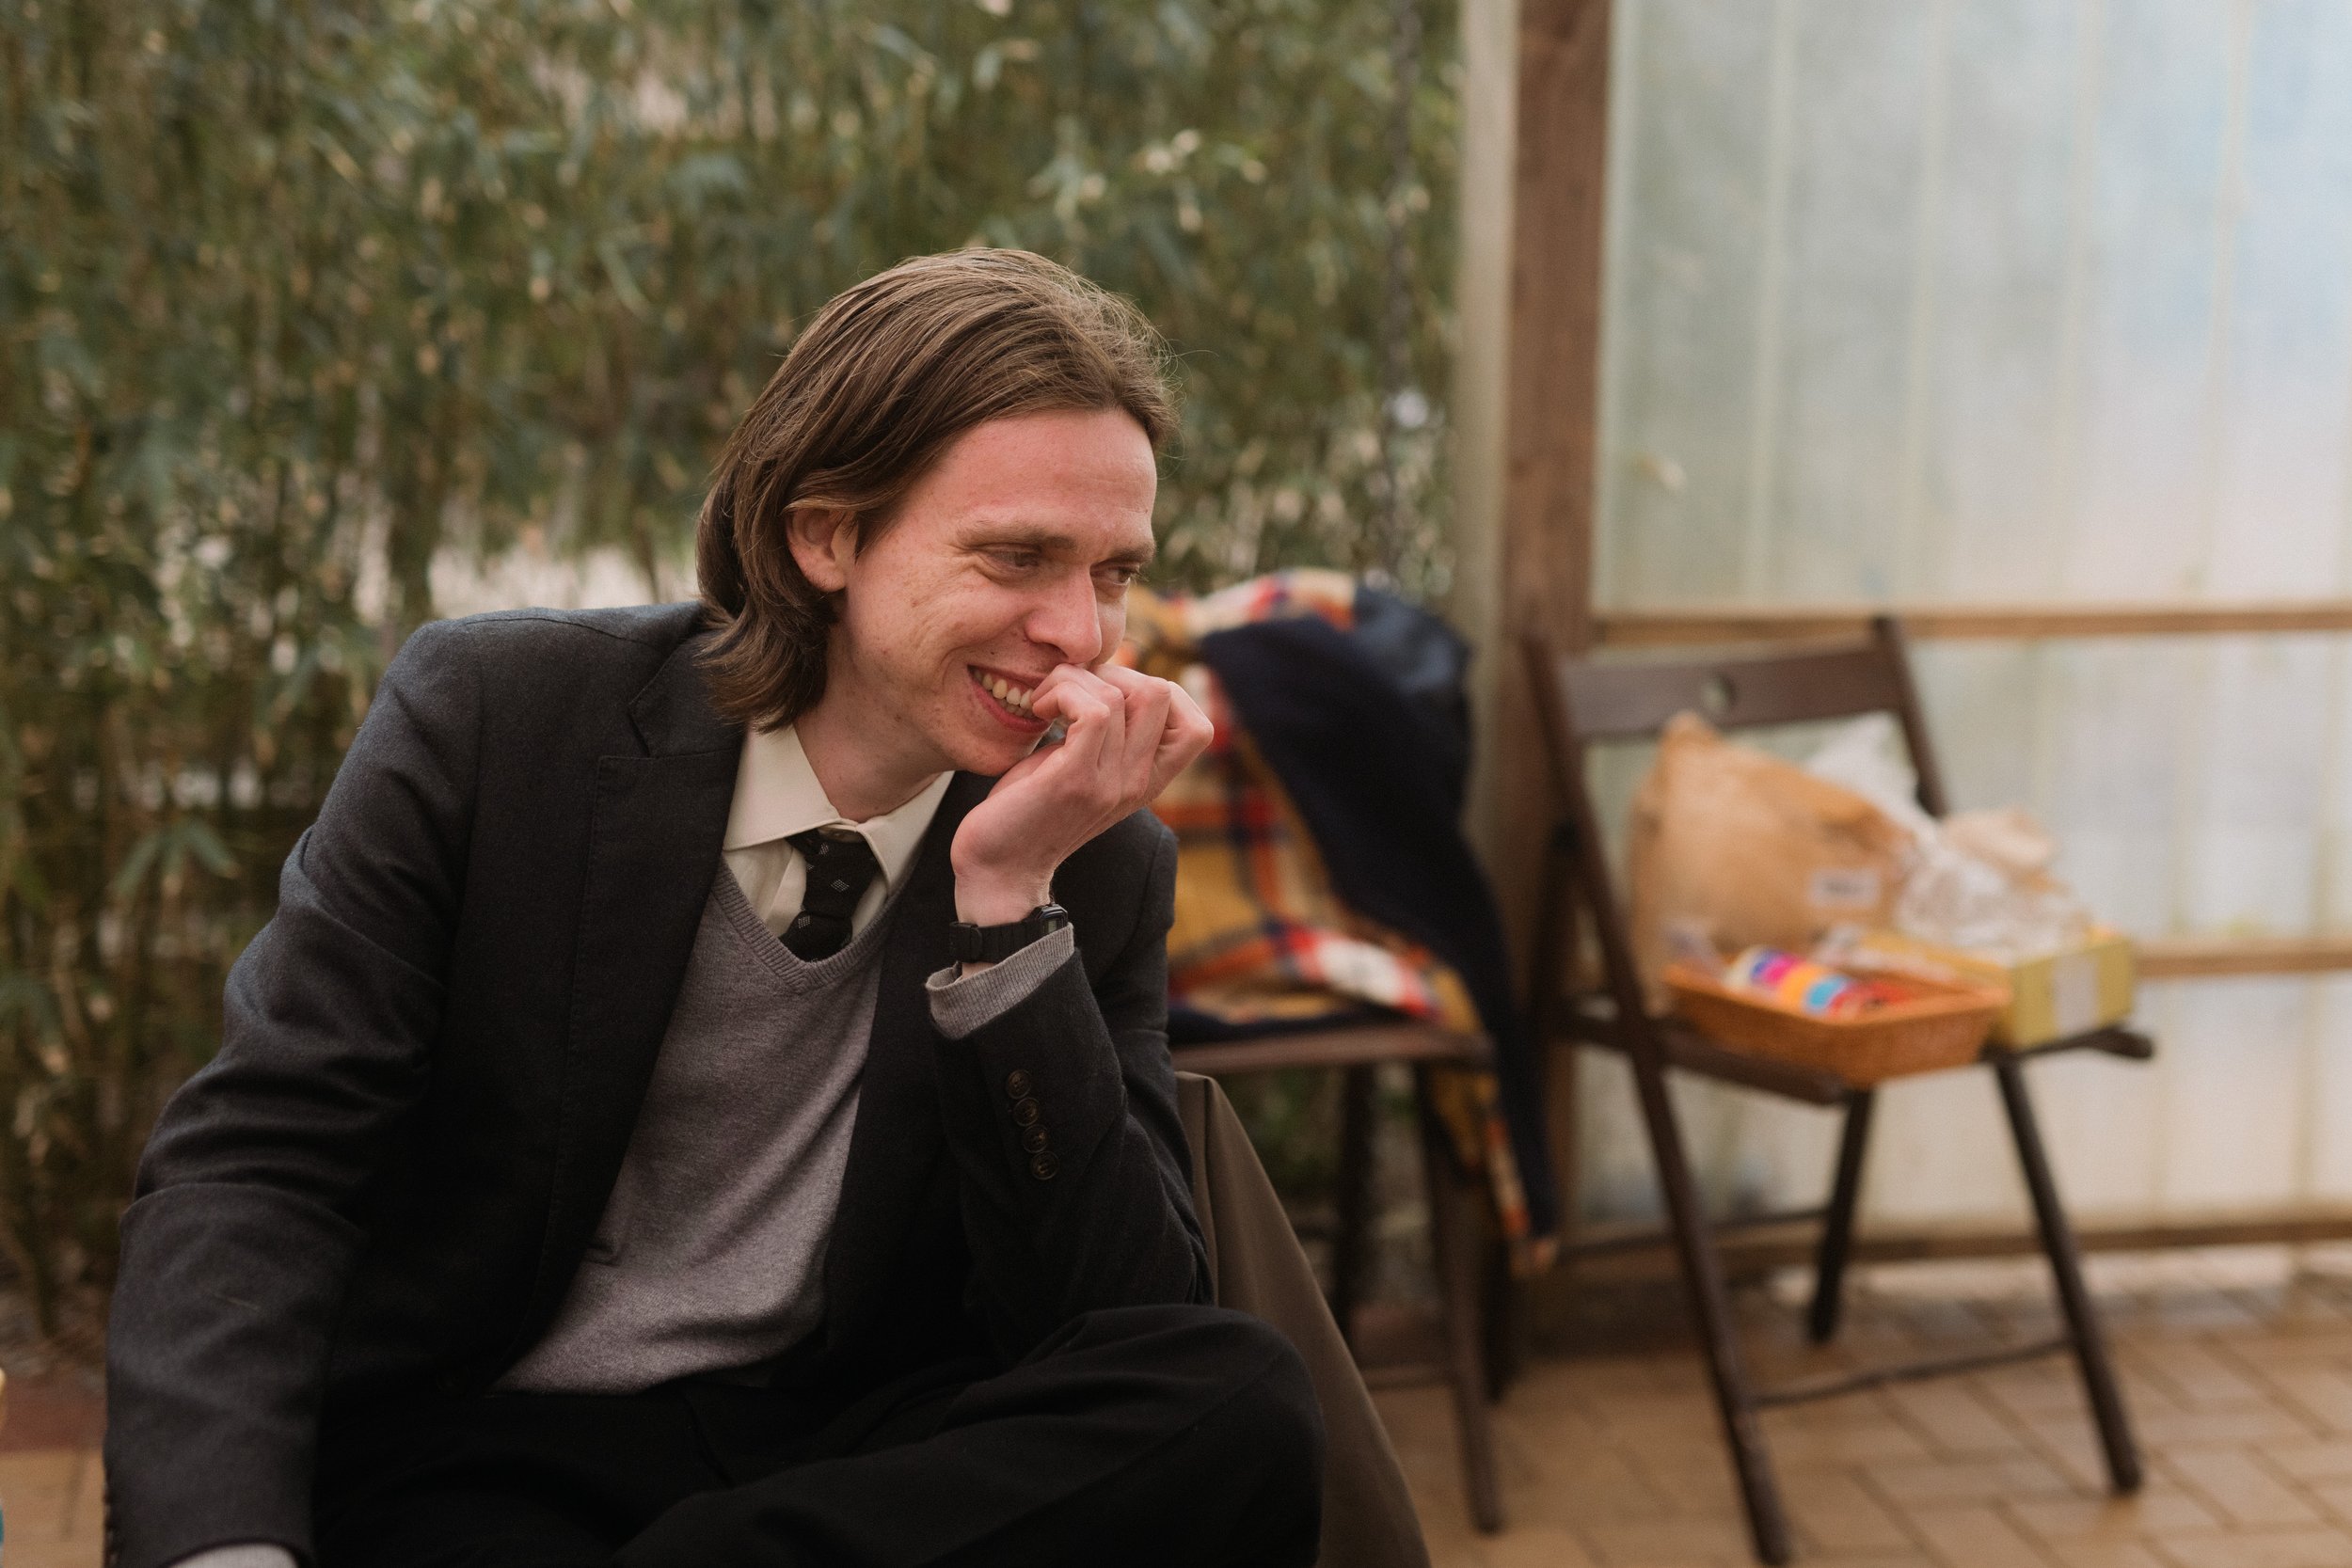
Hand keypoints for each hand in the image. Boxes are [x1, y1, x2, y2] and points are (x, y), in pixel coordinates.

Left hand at [950, 663, 1211, 928]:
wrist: (998, 871)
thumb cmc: (1028, 810)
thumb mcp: (1081, 769)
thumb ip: (1104, 735)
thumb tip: (1101, 674)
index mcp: (1146, 780)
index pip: (1198, 725)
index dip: (1156, 689)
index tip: (1105, 695)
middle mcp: (1138, 782)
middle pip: (1163, 693)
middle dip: (1112, 670)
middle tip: (1070, 692)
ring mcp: (1111, 783)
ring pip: (1123, 694)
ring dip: (1074, 680)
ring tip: (1046, 702)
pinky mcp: (1076, 781)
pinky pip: (1093, 710)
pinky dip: (1062, 693)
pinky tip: (1039, 710)